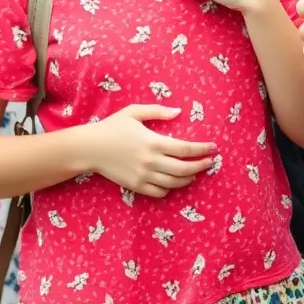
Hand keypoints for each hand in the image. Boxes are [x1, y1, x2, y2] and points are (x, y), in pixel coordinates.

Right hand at [79, 104, 215, 197]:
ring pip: (173, 183)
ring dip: (188, 179)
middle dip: (201, 166)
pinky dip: (170, 189)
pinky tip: (173, 182)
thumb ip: (158, 111)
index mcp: (153, 142)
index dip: (202, 149)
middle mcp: (151, 161)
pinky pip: (159, 192)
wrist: (90, 148)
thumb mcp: (134, 112)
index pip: (185, 148)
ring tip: (195, 172)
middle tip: (210, 162)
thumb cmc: (113, 127)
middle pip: (183, 169)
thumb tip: (179, 112)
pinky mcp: (135, 186)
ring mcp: (143, 176)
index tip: (214, 148)